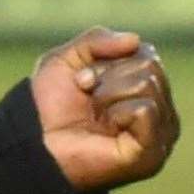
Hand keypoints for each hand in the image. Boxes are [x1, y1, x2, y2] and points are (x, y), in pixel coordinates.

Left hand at [31, 27, 179, 193]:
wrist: (32, 141)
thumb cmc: (49, 105)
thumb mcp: (66, 59)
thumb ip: (97, 40)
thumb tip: (135, 40)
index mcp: (146, 89)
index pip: (145, 53)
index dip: (107, 60)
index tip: (80, 80)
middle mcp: (160, 110)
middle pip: (148, 66)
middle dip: (106, 76)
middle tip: (86, 97)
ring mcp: (160, 134)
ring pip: (147, 84)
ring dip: (107, 94)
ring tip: (94, 115)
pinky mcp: (151, 153)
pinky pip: (145, 109)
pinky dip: (117, 112)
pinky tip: (106, 129)